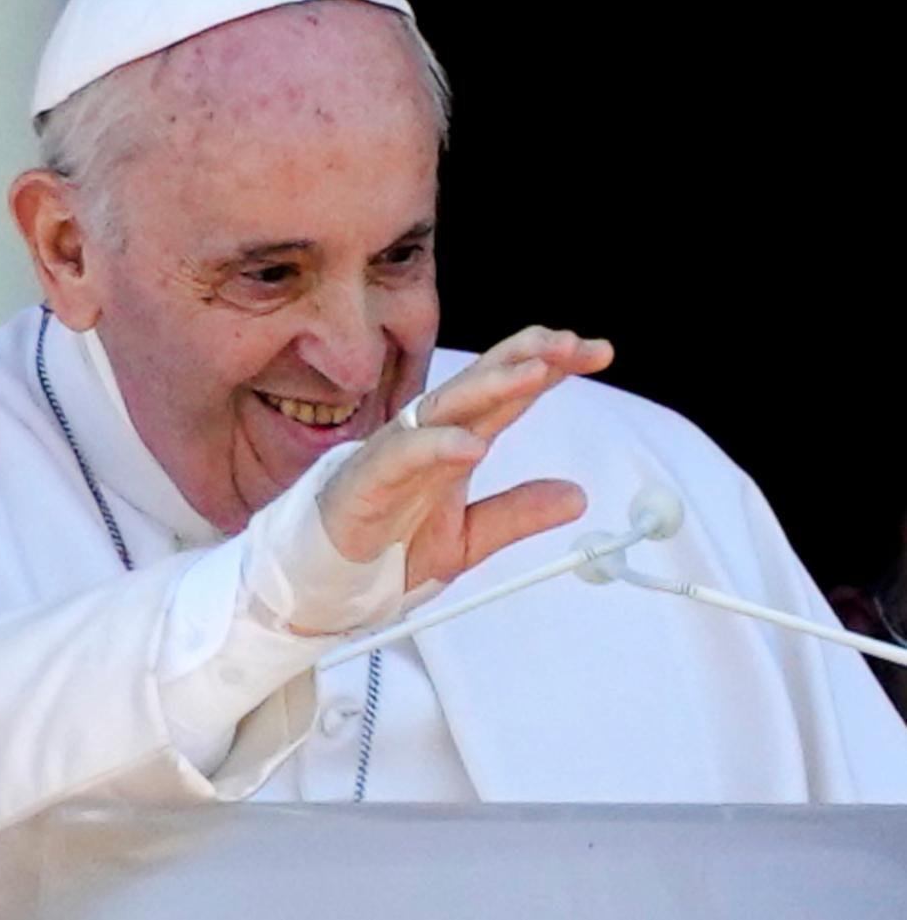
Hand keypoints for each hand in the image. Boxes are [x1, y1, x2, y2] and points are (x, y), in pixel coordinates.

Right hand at [318, 327, 613, 591]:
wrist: (328, 580)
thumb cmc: (388, 546)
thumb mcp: (470, 537)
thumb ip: (518, 513)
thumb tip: (577, 496)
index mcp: (457, 442)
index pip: (508, 392)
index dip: (551, 367)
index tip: (597, 351)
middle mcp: (429, 437)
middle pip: (481, 383)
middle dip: (527, 357)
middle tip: (572, 345)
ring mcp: (397, 452)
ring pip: (446, 406)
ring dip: (491, 386)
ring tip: (535, 373)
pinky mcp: (368, 478)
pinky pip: (403, 455)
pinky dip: (437, 445)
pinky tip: (472, 445)